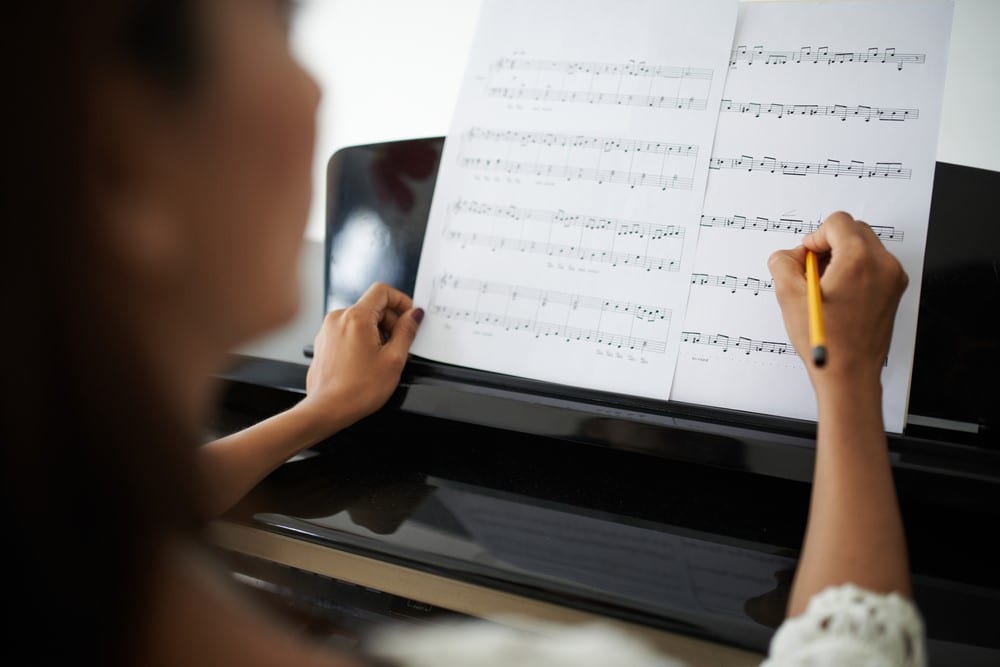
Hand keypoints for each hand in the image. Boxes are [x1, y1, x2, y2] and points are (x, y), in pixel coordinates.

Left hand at [300, 282, 423, 432]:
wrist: (328, 409)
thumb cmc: (357, 390)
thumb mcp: (394, 359)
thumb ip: (406, 331)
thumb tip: (414, 315)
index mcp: (356, 317)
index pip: (382, 291)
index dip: (401, 301)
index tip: (409, 316)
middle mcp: (338, 318)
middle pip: (372, 306)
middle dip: (390, 321)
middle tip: (400, 344)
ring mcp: (328, 330)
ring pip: (360, 319)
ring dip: (377, 332)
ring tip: (382, 357)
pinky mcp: (324, 342)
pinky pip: (348, 331)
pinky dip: (362, 339)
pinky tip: (368, 361)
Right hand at [767, 211, 908, 393]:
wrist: (850, 374)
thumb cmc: (826, 342)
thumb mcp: (790, 296)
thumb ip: (783, 263)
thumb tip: (788, 256)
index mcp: (859, 259)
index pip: (837, 222)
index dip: (815, 236)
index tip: (806, 257)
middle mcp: (883, 264)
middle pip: (854, 230)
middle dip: (830, 244)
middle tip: (812, 270)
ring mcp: (893, 278)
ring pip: (865, 246)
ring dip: (842, 256)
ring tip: (825, 286)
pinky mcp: (894, 291)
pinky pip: (874, 265)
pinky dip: (855, 270)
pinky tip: (838, 295)